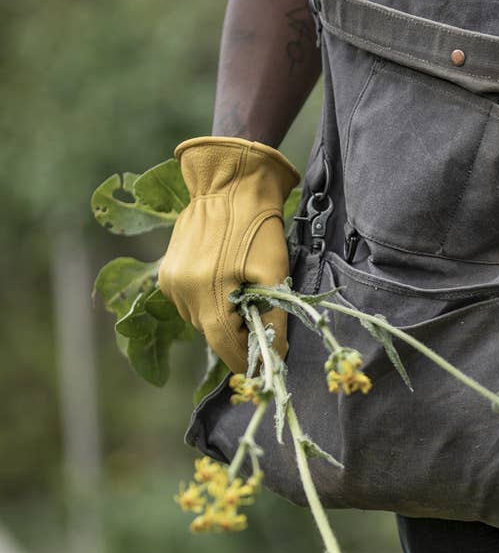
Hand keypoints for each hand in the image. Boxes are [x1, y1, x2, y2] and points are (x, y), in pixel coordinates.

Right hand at [158, 136, 299, 374]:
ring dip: (223, 317)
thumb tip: (276, 355)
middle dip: (238, 335)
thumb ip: (272, 319)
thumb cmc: (258, 228)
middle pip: (212, 333)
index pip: (224, 345)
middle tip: (264, 323)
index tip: (265, 366)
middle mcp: (181, 292)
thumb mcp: (274, 274)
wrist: (230, 186)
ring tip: (246, 294)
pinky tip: (227, 281)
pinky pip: (189, 301)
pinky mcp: (167, 272)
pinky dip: (209, 301)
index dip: (245, 360)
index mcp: (206, 294)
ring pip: (200, 318)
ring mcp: (170, 281)